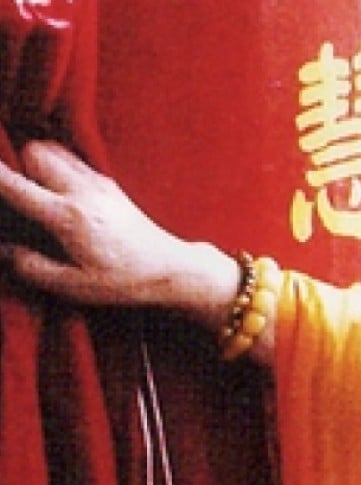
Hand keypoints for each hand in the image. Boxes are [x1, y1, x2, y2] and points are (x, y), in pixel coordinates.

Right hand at [0, 140, 236, 329]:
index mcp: (68, 217)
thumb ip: (31, 267)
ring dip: (36, 159)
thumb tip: (3, 249)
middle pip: (35, 151)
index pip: (16, 186)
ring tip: (31, 184)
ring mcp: (99, 183)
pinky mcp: (110, 184)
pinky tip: (55, 186)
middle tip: (13, 188)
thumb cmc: (123, 282)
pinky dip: (57, 163)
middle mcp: (83, 191)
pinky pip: (73, 159)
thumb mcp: (73, 286)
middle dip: (16, 162)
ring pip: (55, 150)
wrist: (169, 268)